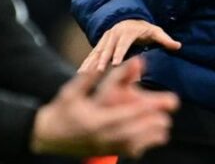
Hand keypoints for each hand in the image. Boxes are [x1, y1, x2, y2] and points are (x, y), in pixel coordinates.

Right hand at [30, 56, 178, 158]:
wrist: (48, 136)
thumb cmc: (61, 110)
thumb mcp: (71, 92)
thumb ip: (87, 79)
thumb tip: (99, 62)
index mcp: (93, 120)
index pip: (121, 116)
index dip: (139, 112)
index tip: (154, 106)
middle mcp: (100, 136)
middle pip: (130, 132)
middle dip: (149, 125)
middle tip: (166, 118)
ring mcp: (103, 146)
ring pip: (131, 145)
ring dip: (149, 137)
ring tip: (164, 128)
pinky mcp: (104, 152)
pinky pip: (126, 152)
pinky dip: (140, 146)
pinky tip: (152, 139)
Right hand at [79, 19, 181, 73]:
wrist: (128, 18)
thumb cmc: (144, 28)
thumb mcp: (155, 31)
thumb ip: (165, 39)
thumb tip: (178, 46)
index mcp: (127, 32)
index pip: (123, 43)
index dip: (119, 53)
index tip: (115, 64)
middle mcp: (114, 34)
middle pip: (107, 48)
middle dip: (103, 60)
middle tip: (99, 71)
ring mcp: (105, 38)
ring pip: (97, 51)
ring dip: (90, 62)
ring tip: (82, 73)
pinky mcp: (100, 43)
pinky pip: (93, 54)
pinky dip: (86, 62)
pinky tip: (80, 73)